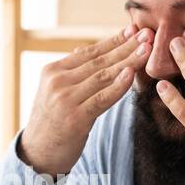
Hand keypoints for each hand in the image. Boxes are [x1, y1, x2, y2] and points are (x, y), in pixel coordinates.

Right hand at [18, 25, 152, 174]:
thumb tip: (81, 51)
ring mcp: (65, 100)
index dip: (114, 40)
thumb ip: (70, 73)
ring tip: (147, 50)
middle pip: (99, 61)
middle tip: (147, 35)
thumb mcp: (54, 92)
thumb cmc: (51, 122)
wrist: (37, 153)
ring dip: (128, 62)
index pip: (89, 52)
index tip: (133, 30)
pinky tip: (131, 74)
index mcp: (52, 71)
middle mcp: (57, 82)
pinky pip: (102, 98)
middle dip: (126, 47)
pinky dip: (118, 86)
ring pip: (103, 76)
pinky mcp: (75, 119)